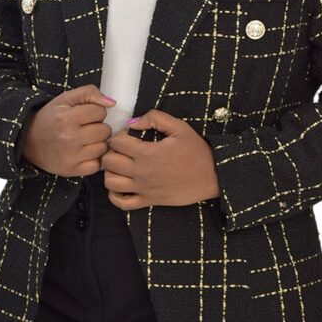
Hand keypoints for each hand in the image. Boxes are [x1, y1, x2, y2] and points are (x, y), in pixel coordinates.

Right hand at [21, 85, 114, 176]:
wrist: (29, 141)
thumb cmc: (52, 118)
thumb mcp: (66, 98)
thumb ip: (90, 93)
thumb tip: (112, 103)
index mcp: (66, 117)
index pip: (101, 111)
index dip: (95, 111)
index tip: (84, 115)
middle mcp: (68, 138)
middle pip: (105, 130)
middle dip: (98, 127)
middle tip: (85, 128)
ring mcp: (71, 156)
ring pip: (103, 148)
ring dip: (97, 143)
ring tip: (84, 140)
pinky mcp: (72, 170)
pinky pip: (97, 165)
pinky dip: (93, 159)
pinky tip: (83, 152)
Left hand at [100, 109, 220, 210]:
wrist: (212, 176)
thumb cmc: (196, 151)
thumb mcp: (179, 127)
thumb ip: (154, 119)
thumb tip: (132, 122)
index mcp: (147, 153)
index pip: (116, 142)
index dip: (119, 135)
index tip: (129, 136)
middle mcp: (141, 172)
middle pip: (108, 162)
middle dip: (111, 152)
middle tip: (122, 149)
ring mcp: (144, 189)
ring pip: (110, 183)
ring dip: (110, 172)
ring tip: (121, 165)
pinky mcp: (149, 201)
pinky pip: (122, 203)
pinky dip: (115, 195)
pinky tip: (122, 184)